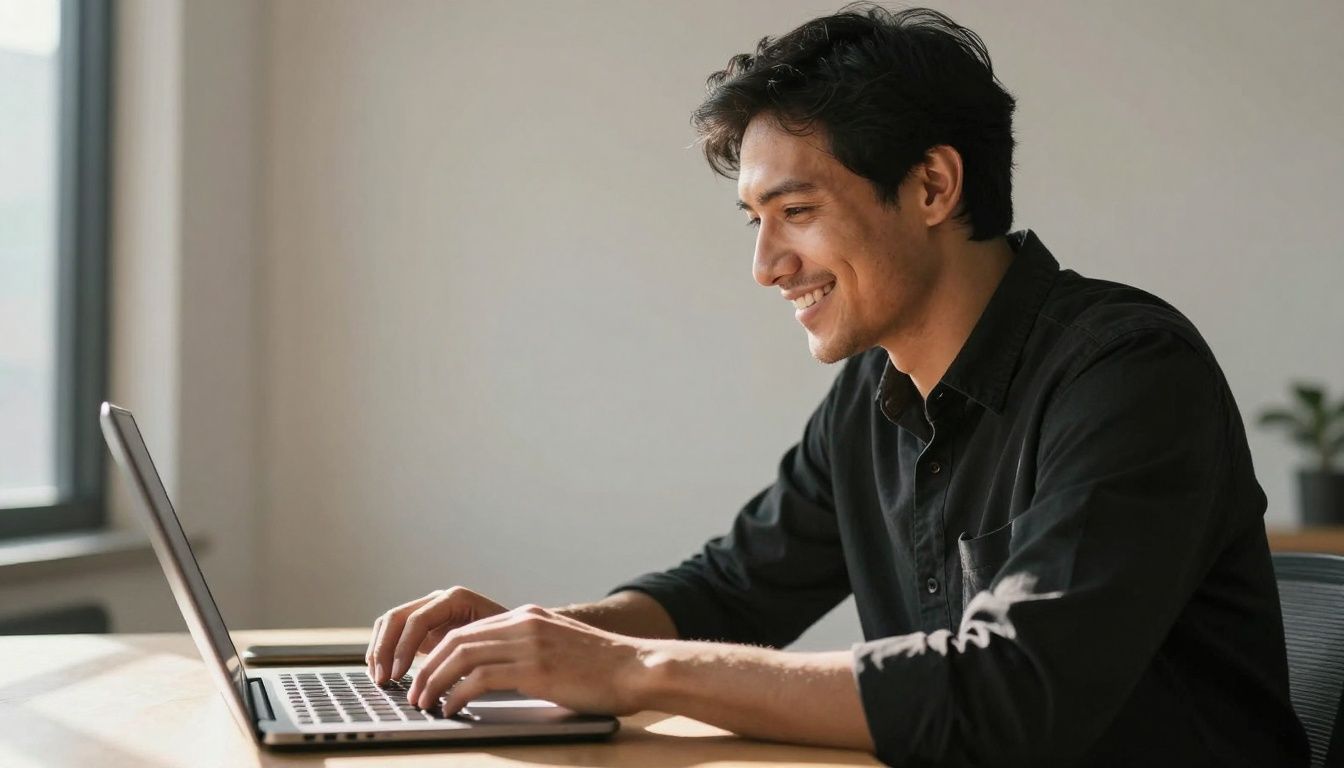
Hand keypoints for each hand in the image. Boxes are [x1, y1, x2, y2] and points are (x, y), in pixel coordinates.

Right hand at [366, 586, 507, 683]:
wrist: (520, 638)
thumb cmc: (511, 643)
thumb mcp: (493, 646)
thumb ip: (467, 654)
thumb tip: (440, 678)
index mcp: (456, 599)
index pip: (417, 619)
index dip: (403, 648)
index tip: (398, 674)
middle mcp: (439, 600)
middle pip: (397, 618)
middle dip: (385, 650)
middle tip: (383, 680)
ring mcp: (429, 611)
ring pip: (390, 624)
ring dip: (379, 650)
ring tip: (380, 679)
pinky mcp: (425, 627)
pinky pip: (394, 633)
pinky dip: (384, 651)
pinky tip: (384, 673)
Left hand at [404, 604, 651, 716]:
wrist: (637, 668)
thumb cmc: (605, 667)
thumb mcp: (561, 645)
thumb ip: (531, 648)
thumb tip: (501, 670)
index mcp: (528, 616)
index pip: (468, 630)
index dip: (439, 653)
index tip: (426, 676)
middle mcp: (524, 623)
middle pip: (457, 639)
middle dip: (429, 667)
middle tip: (416, 693)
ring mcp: (529, 643)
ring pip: (462, 655)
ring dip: (435, 681)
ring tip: (425, 703)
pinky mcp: (535, 668)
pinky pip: (480, 678)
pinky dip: (457, 694)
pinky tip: (452, 708)